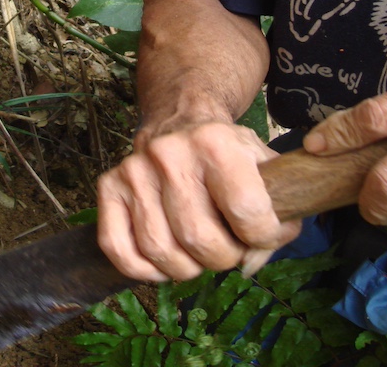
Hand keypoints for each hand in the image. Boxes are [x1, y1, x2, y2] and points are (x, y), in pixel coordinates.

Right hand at [98, 122, 301, 282]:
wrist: (181, 118)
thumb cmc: (227, 151)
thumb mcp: (264, 166)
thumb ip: (278, 215)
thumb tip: (250, 262)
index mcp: (215, 142)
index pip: (247, 211)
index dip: (262, 236)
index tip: (260, 234)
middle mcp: (169, 152)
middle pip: (198, 238)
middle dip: (222, 258)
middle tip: (227, 249)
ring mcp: (134, 169)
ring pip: (159, 249)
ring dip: (185, 268)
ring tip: (197, 255)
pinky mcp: (109, 185)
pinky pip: (117, 248)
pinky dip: (143, 269)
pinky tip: (163, 263)